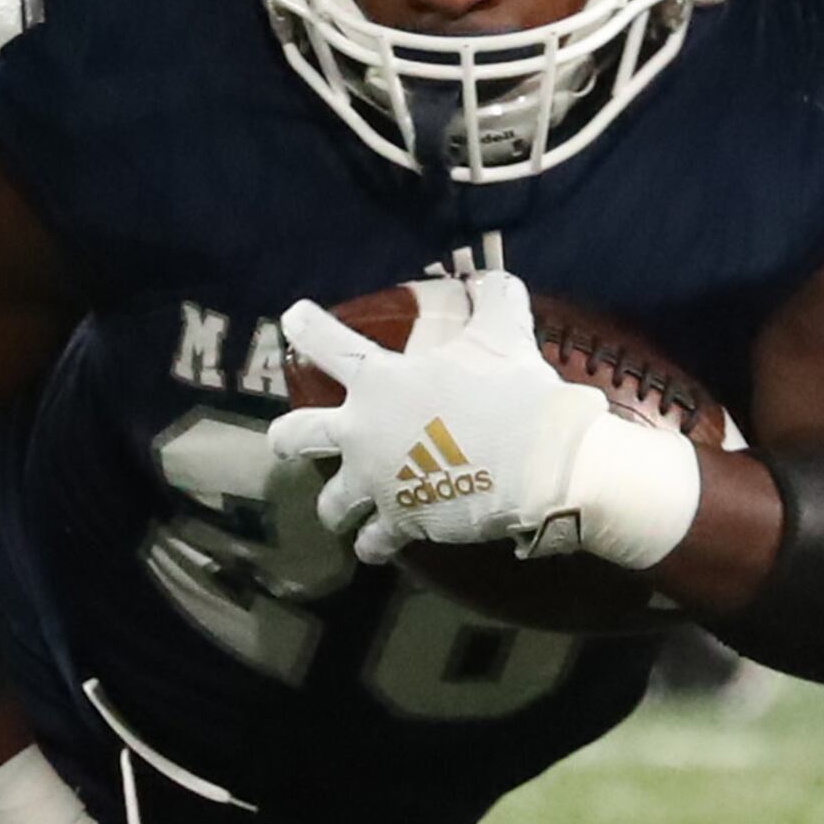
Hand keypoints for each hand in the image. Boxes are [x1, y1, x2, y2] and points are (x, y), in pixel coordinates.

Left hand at [275, 273, 699, 569]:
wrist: (540, 462)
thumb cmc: (512, 391)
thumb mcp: (504, 332)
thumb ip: (492, 300)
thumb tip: (489, 276)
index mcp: (380, 381)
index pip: (328, 343)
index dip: (304, 327)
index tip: (290, 319)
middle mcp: (363, 432)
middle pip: (298, 436)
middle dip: (286, 438)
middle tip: (283, 440)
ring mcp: (377, 482)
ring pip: (330, 504)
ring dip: (334, 508)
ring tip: (340, 512)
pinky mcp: (401, 522)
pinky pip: (374, 544)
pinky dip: (375, 547)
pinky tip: (378, 547)